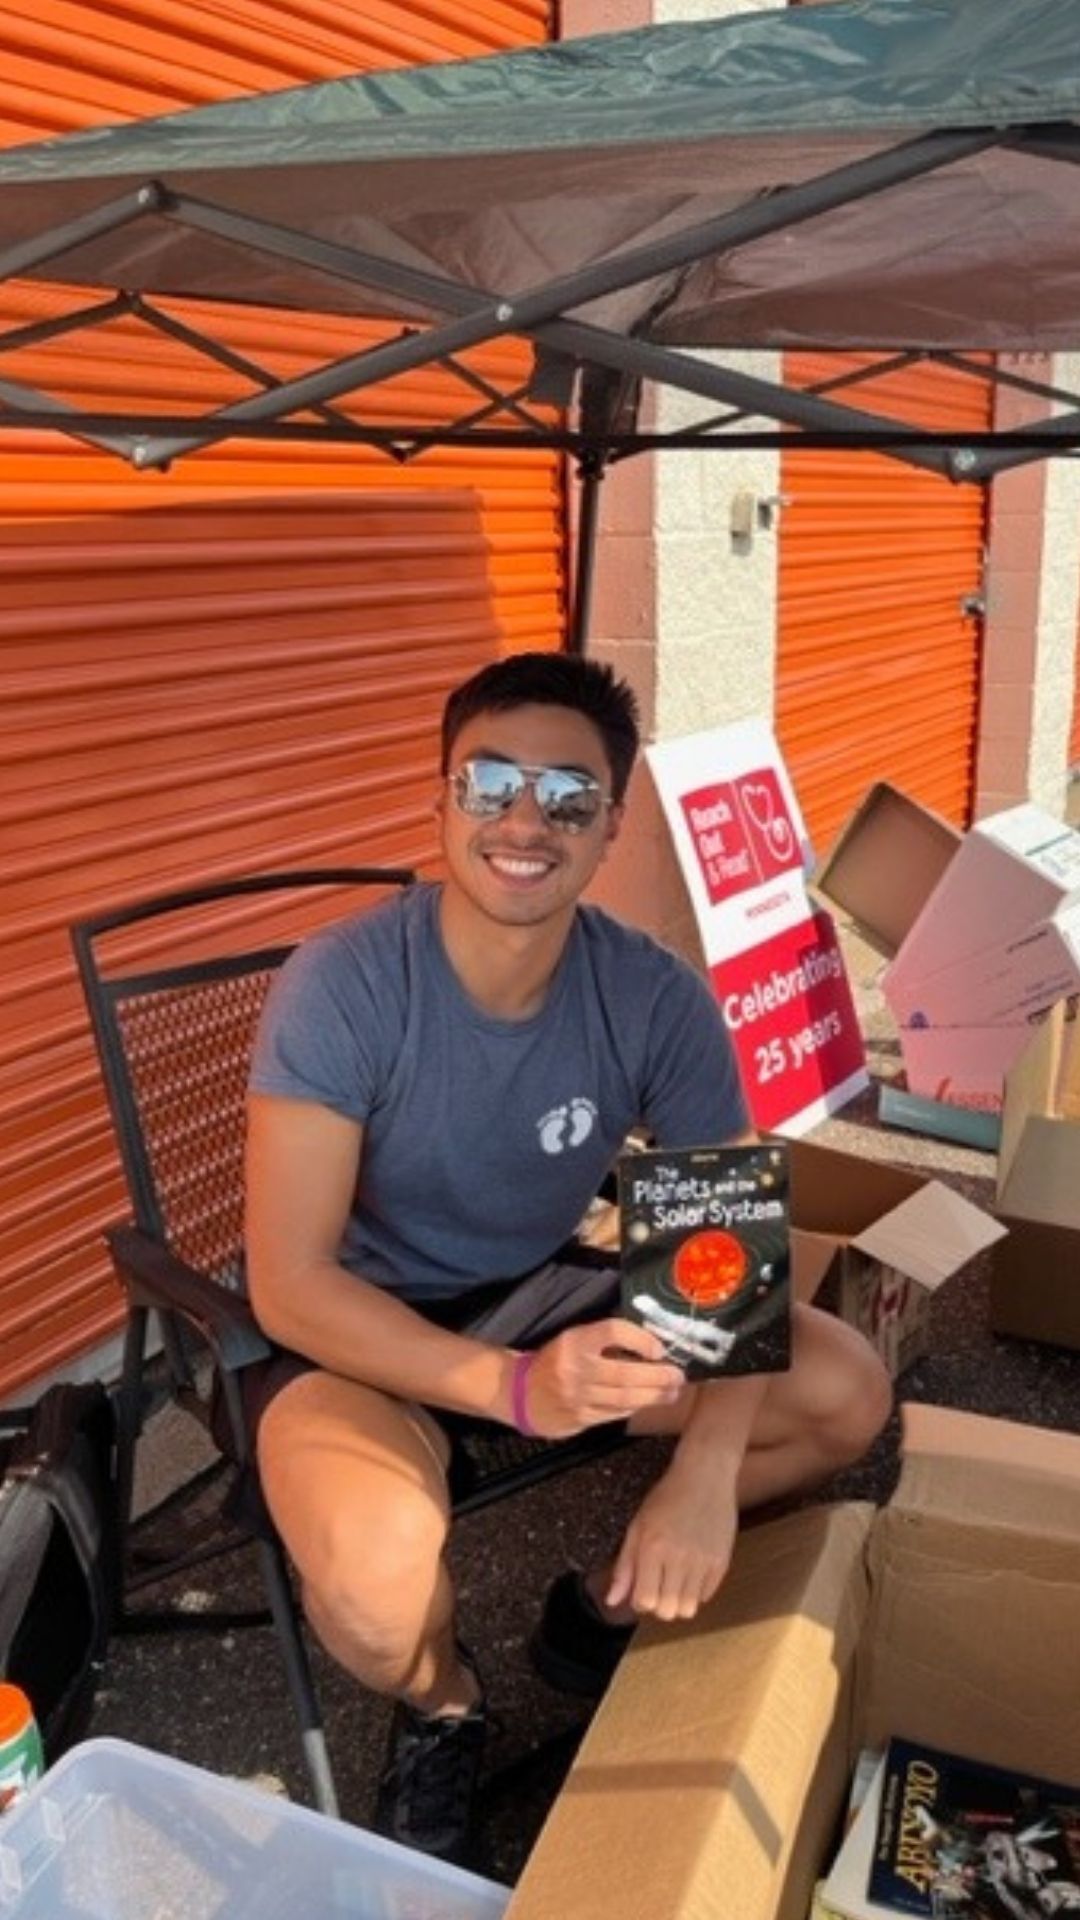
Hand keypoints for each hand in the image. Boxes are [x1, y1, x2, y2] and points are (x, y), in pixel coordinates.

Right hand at [522, 1318, 685, 1438]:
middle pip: (625, 1373)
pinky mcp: (580, 1418)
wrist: (522, 1393)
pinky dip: (635, 1407)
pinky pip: (615, 1413)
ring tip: (672, 1392)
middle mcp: (575, 1368)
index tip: (659, 1348)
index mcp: (574, 1341)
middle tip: (678, 1376)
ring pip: (624, 1398)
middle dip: (658, 1376)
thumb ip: (605, 1340)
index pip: (612, 1331)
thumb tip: (649, 1342)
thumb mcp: (574, 1339)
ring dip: (654, 1396)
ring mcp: (578, 1397)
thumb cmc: (555, 1361)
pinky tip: (648, 1402)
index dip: (640, 1338)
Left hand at [605, 1454, 738, 1620]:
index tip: (642, 1588)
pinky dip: (697, 1591)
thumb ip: (624, 1567)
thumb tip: (612, 1601)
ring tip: (676, 1580)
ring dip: (679, 1601)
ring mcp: (703, 1561)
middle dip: (659, 1604)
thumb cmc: (667, 1498)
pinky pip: (707, 1596)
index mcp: (653, 1548)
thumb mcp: (637, 1527)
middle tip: (659, 1585)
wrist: (705, 1476)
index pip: (645, 1601)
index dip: (640, 1601)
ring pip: (689, 1609)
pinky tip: (692, 1570)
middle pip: (668, 1611)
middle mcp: (679, 1557)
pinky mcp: (722, 1562)